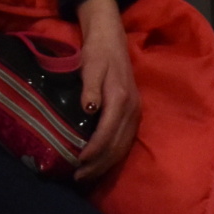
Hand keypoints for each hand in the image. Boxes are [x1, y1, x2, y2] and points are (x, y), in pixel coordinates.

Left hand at [70, 0, 140, 183]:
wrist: (112, 36)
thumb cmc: (98, 51)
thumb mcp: (91, 65)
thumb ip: (91, 86)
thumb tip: (89, 108)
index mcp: (121, 98)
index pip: (108, 132)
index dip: (94, 151)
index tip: (78, 162)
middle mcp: (132, 108)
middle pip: (117, 145)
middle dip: (98, 164)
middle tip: (77, 177)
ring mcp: (135, 111)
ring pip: (123, 146)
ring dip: (106, 164)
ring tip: (87, 175)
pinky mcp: (134, 112)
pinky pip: (125, 140)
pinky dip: (114, 155)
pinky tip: (101, 162)